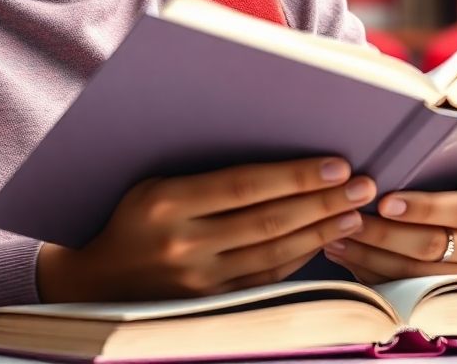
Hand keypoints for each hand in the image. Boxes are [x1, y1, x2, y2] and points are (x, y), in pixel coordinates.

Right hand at [36, 158, 377, 301]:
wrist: (94, 282)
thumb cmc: (128, 216)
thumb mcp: (152, 183)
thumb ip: (203, 171)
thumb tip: (269, 150)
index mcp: (166, 201)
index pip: (244, 186)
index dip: (293, 175)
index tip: (335, 163)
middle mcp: (183, 243)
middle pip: (268, 221)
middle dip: (321, 201)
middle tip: (363, 184)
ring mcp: (198, 281)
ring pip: (274, 253)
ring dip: (320, 230)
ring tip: (355, 210)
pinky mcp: (210, 306)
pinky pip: (266, 280)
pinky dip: (299, 259)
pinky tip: (324, 239)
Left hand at [323, 169, 456, 282]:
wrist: (453, 207)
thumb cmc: (440, 172)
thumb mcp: (442, 162)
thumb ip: (422, 161)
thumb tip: (375, 156)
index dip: (422, 208)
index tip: (384, 202)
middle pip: (434, 244)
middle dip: (385, 233)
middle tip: (350, 219)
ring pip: (416, 272)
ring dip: (371, 254)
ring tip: (336, 236)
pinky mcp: (444, 290)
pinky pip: (404, 287)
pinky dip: (369, 270)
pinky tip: (342, 252)